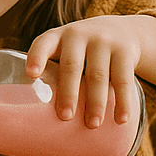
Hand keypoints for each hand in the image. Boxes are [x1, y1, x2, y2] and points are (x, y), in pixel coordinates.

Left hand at [25, 15, 155, 127]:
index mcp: (57, 37)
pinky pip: (123, 79)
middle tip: (65, 116)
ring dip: (95, 102)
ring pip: (98, 75)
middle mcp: (78, 36)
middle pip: (71, 66)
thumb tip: (37, 115)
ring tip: (92, 124)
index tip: (31, 75)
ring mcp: (102, 42)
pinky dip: (123, 101)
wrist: (120, 30)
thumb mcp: (64, 49)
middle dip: (68, 93)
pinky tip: (121, 119)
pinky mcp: (124, 51)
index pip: (43, 44)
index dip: (36, 58)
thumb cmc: (80, 50)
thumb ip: (52, 71)